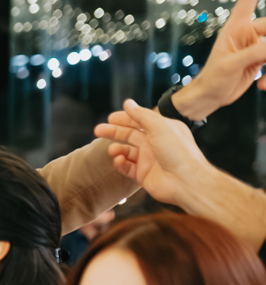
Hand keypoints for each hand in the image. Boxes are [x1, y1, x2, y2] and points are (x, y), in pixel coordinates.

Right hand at [94, 99, 212, 206]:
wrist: (185, 181)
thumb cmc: (178, 152)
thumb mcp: (159, 127)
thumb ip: (141, 115)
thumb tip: (127, 103)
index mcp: (162, 129)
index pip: (139, 121)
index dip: (124, 118)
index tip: (109, 118)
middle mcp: (155, 143)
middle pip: (130, 135)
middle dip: (114, 132)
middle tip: (98, 131)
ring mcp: (148, 159)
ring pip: (126, 151)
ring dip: (117, 149)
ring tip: (112, 151)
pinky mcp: (143, 173)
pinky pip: (127, 167)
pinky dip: (120, 164)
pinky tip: (119, 161)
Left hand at [174, 0, 265, 120]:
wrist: (210, 98)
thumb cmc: (212, 79)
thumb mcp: (231, 65)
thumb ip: (255, 52)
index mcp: (237, 27)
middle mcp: (249, 33)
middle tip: (265, 61)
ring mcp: (257, 46)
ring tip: (264, 84)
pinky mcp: (261, 59)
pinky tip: (262, 86)